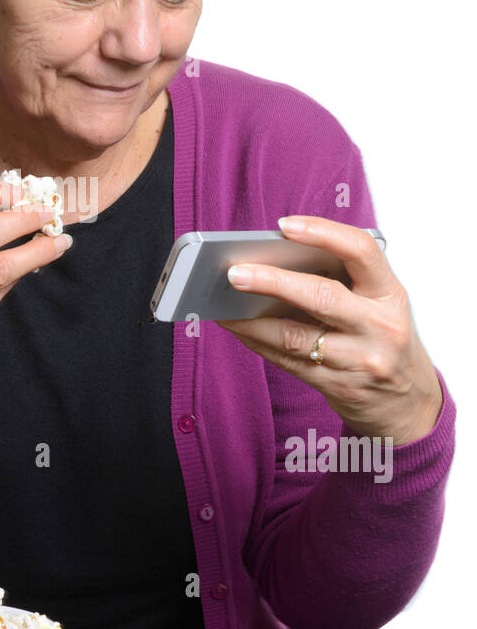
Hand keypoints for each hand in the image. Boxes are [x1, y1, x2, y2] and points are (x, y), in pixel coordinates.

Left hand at [215, 216, 442, 445]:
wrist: (408, 403)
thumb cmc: (382, 339)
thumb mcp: (378, 304)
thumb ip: (342, 281)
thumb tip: (273, 260)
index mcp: (390, 293)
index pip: (361, 251)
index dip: (323, 232)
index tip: (284, 226)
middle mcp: (379, 326)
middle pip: (321, 296)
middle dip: (273, 281)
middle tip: (235, 272)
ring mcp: (359, 360)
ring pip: (295, 335)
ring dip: (250, 319)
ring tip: (220, 302)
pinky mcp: (338, 387)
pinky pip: (287, 360)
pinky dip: (257, 341)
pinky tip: (237, 327)